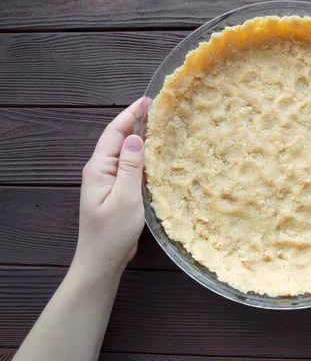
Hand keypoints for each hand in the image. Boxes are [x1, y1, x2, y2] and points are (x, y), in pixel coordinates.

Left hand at [73, 97, 151, 277]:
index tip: (148, 100)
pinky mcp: (117, 191)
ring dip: (141, 138)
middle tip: (159, 109)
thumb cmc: (112, 232)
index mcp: (99, 168)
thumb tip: (136, 138)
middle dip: (137, 121)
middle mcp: (101, 170)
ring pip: (126, 152)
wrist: (102, 260)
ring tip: (161, 126)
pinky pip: (130, 166)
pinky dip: (143, 156)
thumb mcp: (125, 198)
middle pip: (119, 139)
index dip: (130, 114)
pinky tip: (157, 155)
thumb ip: (131, 167)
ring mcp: (109, 181)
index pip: (114, 132)